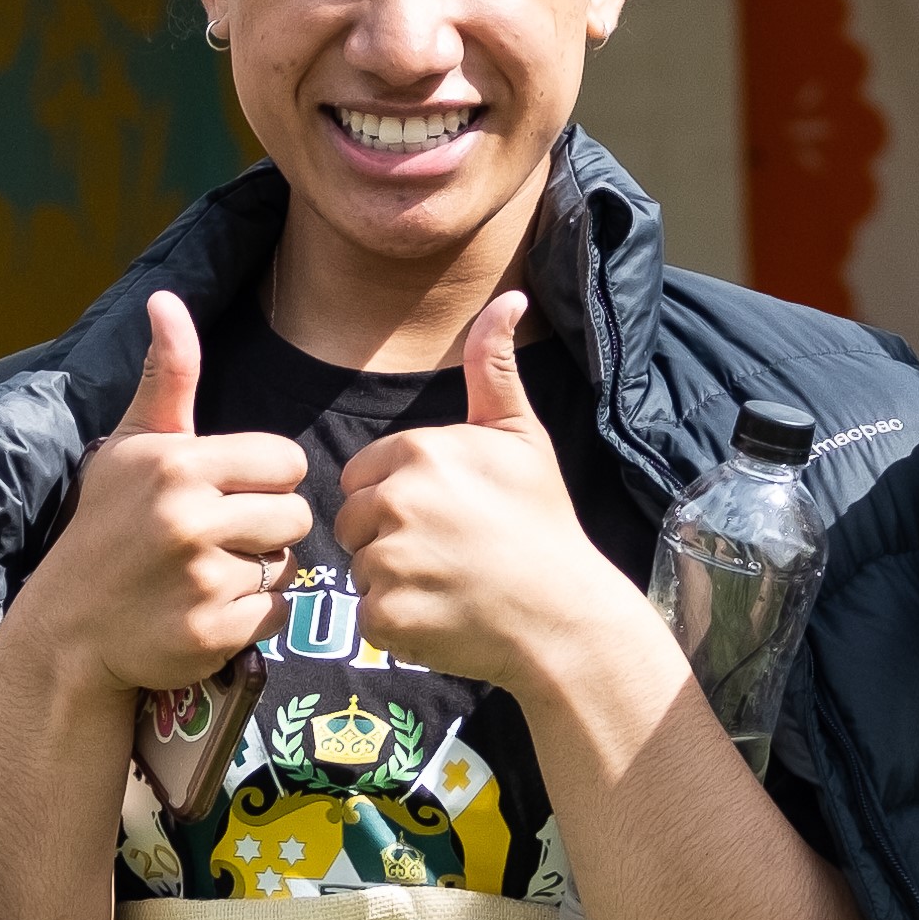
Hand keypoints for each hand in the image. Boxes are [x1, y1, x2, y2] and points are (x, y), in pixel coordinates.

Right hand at [0, 294, 312, 706]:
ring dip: (258, 573)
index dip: (264, 479)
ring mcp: (200, 581)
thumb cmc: (105, 529)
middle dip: (267, 528)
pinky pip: (273, 615)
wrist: (65, 630)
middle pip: (296, 515)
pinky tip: (205, 611)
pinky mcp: (210, 634)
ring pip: (287, 567)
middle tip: (219, 539)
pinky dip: (248, 619)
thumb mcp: (130, 447)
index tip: (227, 493)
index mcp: (180, 464)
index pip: (285, 460)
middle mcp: (190, 519)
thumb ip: (166, 377)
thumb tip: (166, 299)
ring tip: (208, 574)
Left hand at [333, 293, 634, 694]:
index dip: (397, 498)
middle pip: (353, 521)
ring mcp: (390, 561)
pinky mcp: (389, 615)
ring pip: (360, 568)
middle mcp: (397, 500)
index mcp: (419, 451)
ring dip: (394, 582)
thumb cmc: (542, 523)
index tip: (445, 517)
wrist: (565, 614)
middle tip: (448, 554)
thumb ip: (494, 367)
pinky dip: (399, 624)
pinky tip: (444, 616)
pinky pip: (370, 616)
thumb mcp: (520, 436)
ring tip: (450, 585)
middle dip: (387, 538)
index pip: (363, 475)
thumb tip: (509, 296)